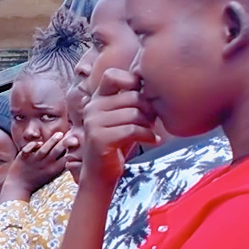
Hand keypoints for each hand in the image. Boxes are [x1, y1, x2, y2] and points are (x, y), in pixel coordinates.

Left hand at [3, 129, 72, 199]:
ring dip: (53, 141)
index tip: (76, 145)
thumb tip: (69, 155)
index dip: (71, 152)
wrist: (18, 186)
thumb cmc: (36, 179)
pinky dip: (34, 145)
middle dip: (65, 143)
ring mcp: (34, 161)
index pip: (65, 160)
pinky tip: (38, 143)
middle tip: (71, 137)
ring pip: (45, 149)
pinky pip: (29, 148)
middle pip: (57, 151)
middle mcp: (45, 165)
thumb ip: (58, 166)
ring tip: (59, 134)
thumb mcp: (51, 174)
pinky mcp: (23, 157)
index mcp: (53, 170)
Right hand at [80, 68, 158, 188]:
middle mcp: (92, 108)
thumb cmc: (117, 143)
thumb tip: (156, 85)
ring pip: (134, 113)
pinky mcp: (99, 138)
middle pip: (132, 96)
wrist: (100, 173)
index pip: (111, 75)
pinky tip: (153, 141)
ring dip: (148, 125)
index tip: (142, 95)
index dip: (130, 80)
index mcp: (97, 99)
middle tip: (152, 122)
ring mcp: (93, 123)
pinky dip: (148, 136)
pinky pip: (132, 130)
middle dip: (148, 109)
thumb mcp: (123, 118)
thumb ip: (131, 101)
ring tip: (150, 132)